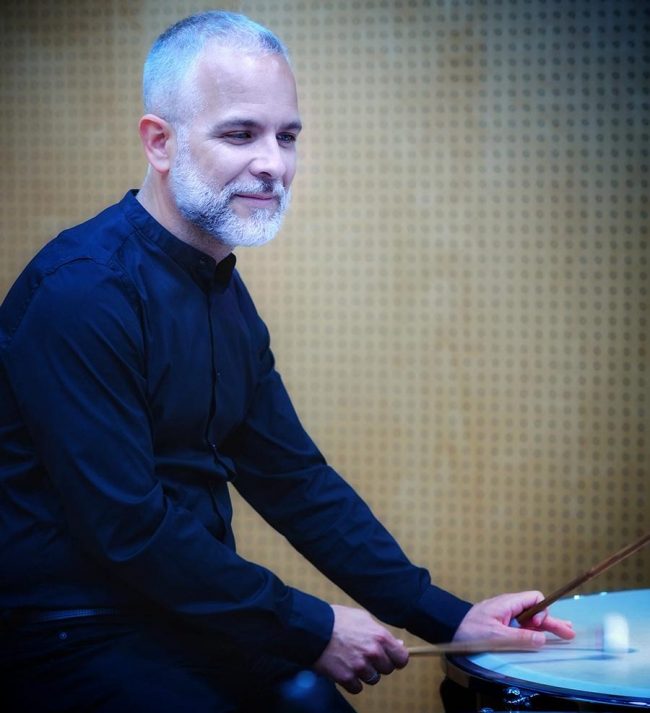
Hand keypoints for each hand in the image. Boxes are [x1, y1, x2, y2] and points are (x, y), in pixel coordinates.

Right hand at [312, 605, 408, 693]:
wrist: (313, 628)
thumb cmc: (337, 620)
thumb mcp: (363, 618)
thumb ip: (381, 632)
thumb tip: (398, 645)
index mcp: (380, 636)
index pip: (402, 658)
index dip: (396, 658)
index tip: (391, 658)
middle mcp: (373, 653)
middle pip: (387, 670)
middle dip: (378, 664)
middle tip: (364, 654)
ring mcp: (360, 667)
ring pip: (373, 679)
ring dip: (365, 673)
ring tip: (352, 659)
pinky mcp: (346, 678)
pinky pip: (357, 687)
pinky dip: (351, 681)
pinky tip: (344, 668)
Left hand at [453, 590, 574, 646]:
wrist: (450, 626)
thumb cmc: (470, 629)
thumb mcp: (497, 636)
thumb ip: (520, 637)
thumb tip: (542, 639)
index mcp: (509, 603)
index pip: (534, 599)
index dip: (543, 612)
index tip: (540, 626)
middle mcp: (509, 606)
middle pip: (536, 610)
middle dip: (553, 621)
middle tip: (570, 633)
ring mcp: (505, 614)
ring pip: (530, 618)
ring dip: (546, 626)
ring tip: (563, 633)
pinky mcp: (501, 622)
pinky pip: (521, 624)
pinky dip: (534, 629)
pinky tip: (542, 636)